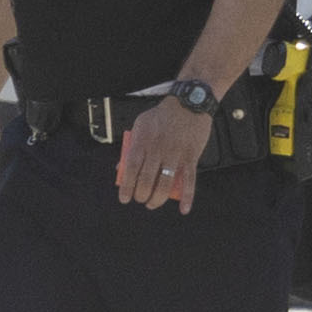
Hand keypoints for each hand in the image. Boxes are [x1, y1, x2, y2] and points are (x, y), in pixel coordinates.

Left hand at [116, 96, 211, 212]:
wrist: (189, 103)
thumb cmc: (163, 115)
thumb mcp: (140, 125)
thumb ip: (131, 146)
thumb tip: (120, 167)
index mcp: (143, 141)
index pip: (131, 168)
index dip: (126, 186)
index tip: (124, 198)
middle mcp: (157, 149)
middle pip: (146, 179)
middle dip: (141, 195)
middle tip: (141, 199)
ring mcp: (175, 154)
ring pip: (165, 183)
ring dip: (157, 198)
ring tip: (153, 203)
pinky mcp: (191, 156)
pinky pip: (189, 179)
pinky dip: (187, 196)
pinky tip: (183, 208)